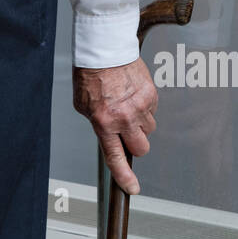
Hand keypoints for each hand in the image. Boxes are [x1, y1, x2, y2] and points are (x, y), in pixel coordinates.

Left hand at [72, 57, 157, 194]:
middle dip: (135, 145)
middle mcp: (124, 118)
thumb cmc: (90, 75)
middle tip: (127, 133)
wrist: (104, 49)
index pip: (116, 157)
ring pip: (149, 130)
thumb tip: (108, 137)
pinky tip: (132, 94)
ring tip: (127, 106)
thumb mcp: (84, 106)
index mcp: (104, 122)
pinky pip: (153, 111)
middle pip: (141, 148)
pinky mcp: (151, 95)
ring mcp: (140, 107)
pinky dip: (145, 107)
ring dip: (140, 124)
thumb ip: (99, 125)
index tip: (132, 189)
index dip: (125, 177)